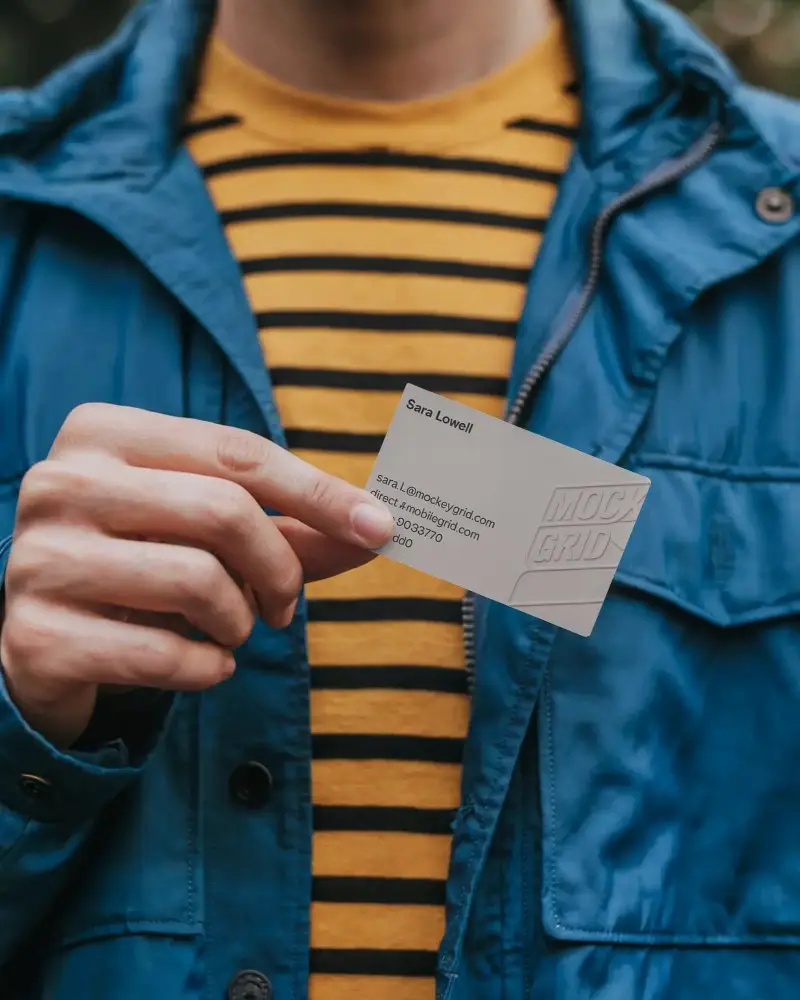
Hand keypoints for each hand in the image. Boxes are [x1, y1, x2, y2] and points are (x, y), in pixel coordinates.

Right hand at [0, 404, 393, 747]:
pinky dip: (210, 668)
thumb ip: (290, 528)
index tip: (381, 527)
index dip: (319, 492)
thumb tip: (378, 529)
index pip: (238, 452)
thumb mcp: (209, 535)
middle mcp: (62, 483)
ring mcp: (40, 559)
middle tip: (286, 606)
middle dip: (281, 569)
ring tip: (233, 630)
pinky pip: (163, 653)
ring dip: (241, 620)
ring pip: (196, 581)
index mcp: (105, 433)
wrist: (47, 640)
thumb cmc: (143, 568)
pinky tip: (206, 664)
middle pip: (223, 512)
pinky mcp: (36, 636)